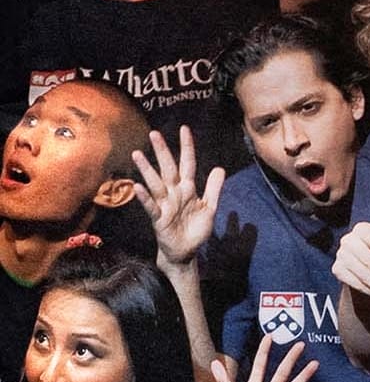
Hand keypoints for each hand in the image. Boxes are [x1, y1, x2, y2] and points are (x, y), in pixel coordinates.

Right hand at [132, 126, 222, 267]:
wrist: (186, 251)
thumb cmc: (195, 229)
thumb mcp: (210, 208)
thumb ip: (214, 189)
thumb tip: (220, 168)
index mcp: (188, 189)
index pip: (187, 164)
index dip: (187, 147)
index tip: (184, 129)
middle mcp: (174, 193)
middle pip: (168, 168)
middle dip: (162, 152)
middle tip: (154, 133)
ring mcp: (164, 205)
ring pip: (155, 183)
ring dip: (147, 169)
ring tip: (137, 153)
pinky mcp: (158, 219)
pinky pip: (150, 206)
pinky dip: (144, 197)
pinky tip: (137, 186)